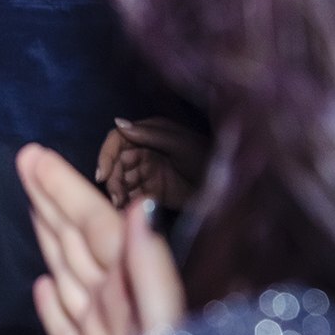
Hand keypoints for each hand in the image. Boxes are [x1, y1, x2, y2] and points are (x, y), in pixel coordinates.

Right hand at [19, 143, 184, 334]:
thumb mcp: (161, 322)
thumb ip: (151, 270)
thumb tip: (142, 207)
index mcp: (133, 289)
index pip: (95, 225)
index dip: (65, 188)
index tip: (36, 154)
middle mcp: (118, 305)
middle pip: (79, 240)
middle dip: (51, 198)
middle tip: (27, 158)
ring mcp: (103, 332)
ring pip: (70, 275)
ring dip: (50, 236)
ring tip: (34, 203)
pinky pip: (66, 328)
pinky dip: (52, 306)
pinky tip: (43, 287)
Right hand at [95, 117, 210, 210]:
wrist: (233, 189)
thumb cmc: (209, 159)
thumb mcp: (179, 144)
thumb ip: (148, 134)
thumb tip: (117, 122)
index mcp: (149, 132)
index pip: (118, 140)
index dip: (107, 155)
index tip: (102, 175)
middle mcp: (145, 149)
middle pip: (117, 162)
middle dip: (113, 178)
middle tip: (115, 196)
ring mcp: (148, 171)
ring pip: (122, 180)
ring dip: (118, 192)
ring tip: (120, 206)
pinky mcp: (153, 190)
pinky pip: (133, 196)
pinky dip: (127, 204)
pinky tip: (125, 213)